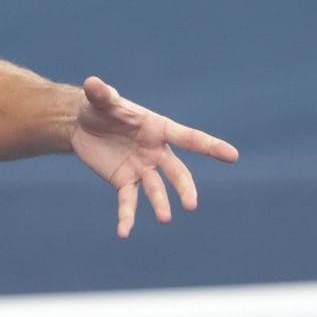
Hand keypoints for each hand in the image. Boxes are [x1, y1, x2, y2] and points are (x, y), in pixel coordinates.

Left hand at [68, 76, 238, 237]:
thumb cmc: (100, 108)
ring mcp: (142, 168)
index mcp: (158, 129)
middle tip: (191, 205)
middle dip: (184, 188)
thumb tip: (92, 83)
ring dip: (161, 204)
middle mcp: (155, 151)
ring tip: (165, 219)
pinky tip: (124, 233)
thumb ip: (101, 94)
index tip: (232, 156)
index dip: (210, 146)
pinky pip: (129, 201)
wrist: (83, 125)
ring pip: (157, 189)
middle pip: (176, 172)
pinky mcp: (124, 181)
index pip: (189, 138)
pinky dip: (127, 217)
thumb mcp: (100, 100)